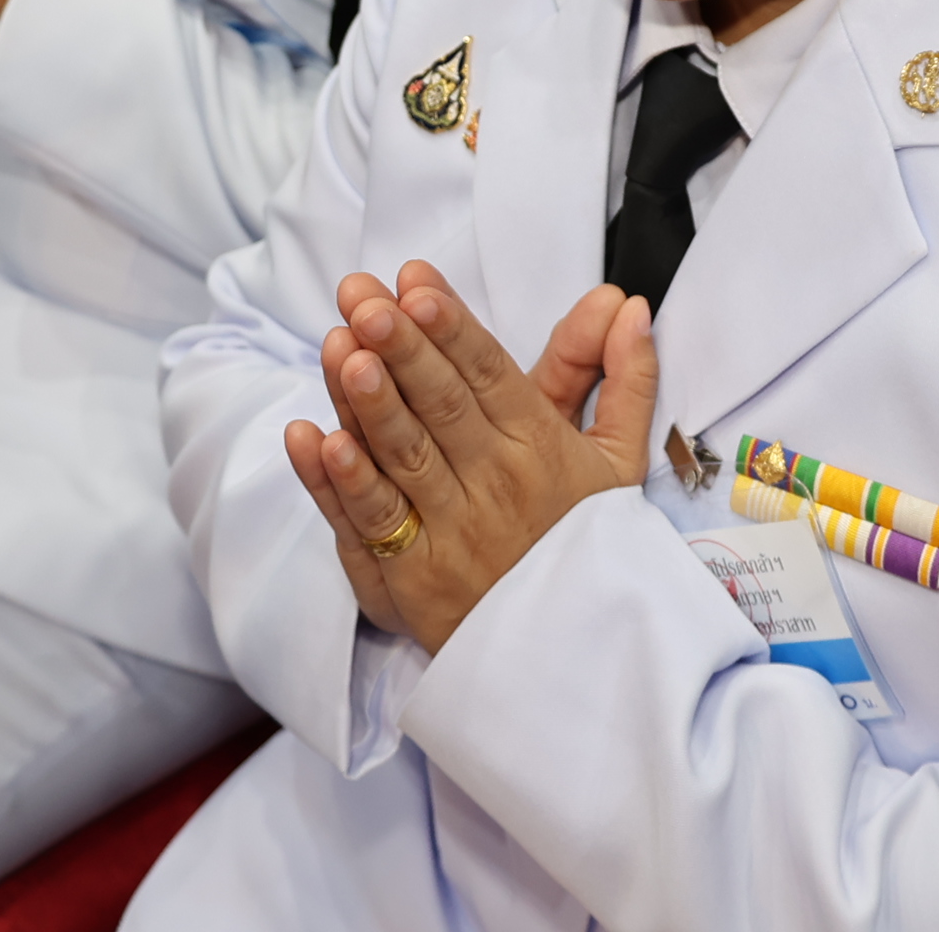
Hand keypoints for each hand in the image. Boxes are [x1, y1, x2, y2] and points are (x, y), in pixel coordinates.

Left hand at [285, 263, 658, 653]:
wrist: (571, 655)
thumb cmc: (586, 543)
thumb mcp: (617, 460)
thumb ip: (621, 378)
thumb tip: (628, 307)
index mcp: (540, 447)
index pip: (490, 374)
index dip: (451, 328)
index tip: (416, 282)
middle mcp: (495, 485)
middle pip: (441, 407)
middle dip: (402, 347)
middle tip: (364, 298)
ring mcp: (450, 533)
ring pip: (402, 457)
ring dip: (367, 402)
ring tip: (339, 347)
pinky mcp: (411, 578)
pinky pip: (370, 525)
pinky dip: (338, 483)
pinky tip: (310, 439)